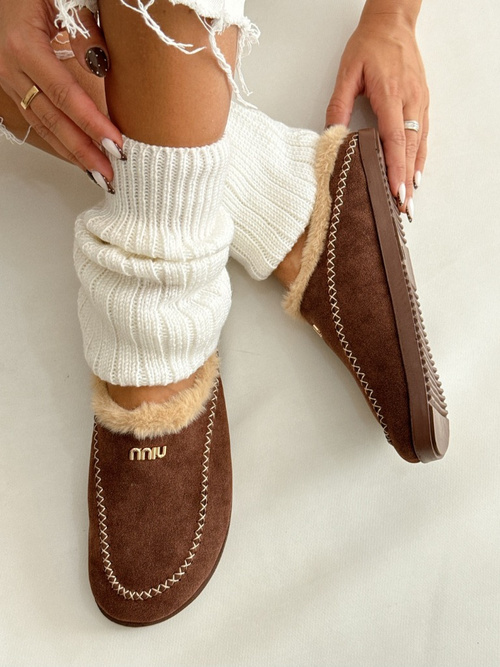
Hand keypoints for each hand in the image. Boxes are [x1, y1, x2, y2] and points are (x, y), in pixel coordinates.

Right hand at [0, 0, 121, 180]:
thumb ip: (83, 29)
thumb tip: (100, 63)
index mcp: (24, 45)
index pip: (64, 94)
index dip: (91, 122)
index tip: (116, 143)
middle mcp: (12, 68)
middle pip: (52, 119)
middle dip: (84, 151)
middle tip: (111, 174)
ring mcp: (9, 79)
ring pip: (43, 125)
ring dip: (73, 153)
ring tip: (99, 174)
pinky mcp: (13, 85)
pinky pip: (37, 120)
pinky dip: (60, 142)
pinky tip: (79, 157)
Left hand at [326, 12, 428, 216]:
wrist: (393, 23)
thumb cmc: (370, 45)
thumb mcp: (347, 72)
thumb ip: (338, 105)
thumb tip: (331, 135)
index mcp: (390, 94)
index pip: (394, 138)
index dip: (395, 167)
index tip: (396, 190)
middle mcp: (410, 101)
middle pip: (410, 148)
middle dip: (406, 181)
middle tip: (404, 208)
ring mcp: (420, 102)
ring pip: (420, 144)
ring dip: (415, 173)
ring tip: (410, 200)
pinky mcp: (423, 102)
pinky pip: (424, 135)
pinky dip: (420, 157)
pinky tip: (416, 174)